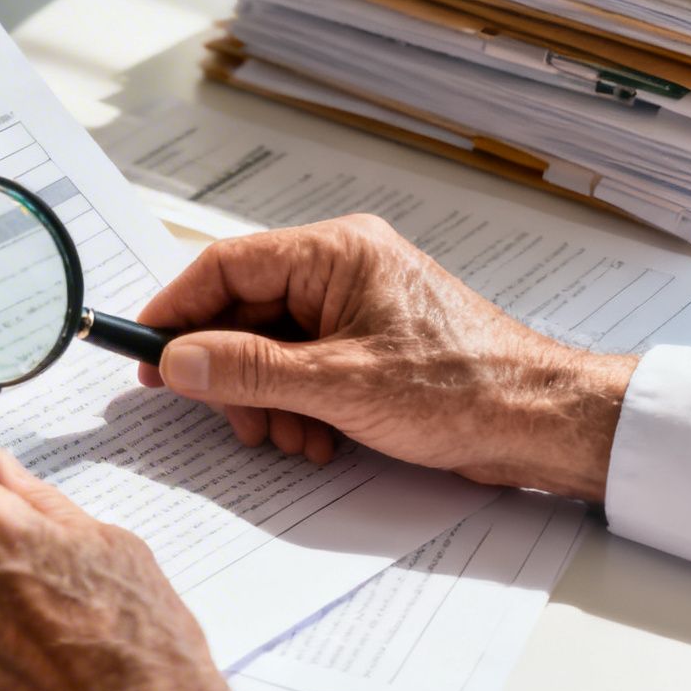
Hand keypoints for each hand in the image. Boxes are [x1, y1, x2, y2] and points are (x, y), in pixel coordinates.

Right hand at [136, 215, 635, 500]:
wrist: (543, 423)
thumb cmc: (465, 388)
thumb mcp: (340, 385)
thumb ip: (250, 370)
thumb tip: (179, 361)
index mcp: (336, 252)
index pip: (225, 266)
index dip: (177, 312)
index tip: (146, 356)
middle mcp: (342, 270)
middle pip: (243, 313)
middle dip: (233, 374)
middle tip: (236, 420)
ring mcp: (355, 308)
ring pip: (269, 348)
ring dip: (266, 400)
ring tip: (293, 437)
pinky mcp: (368, 345)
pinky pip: (302, 368)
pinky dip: (297, 406)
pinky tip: (320, 437)